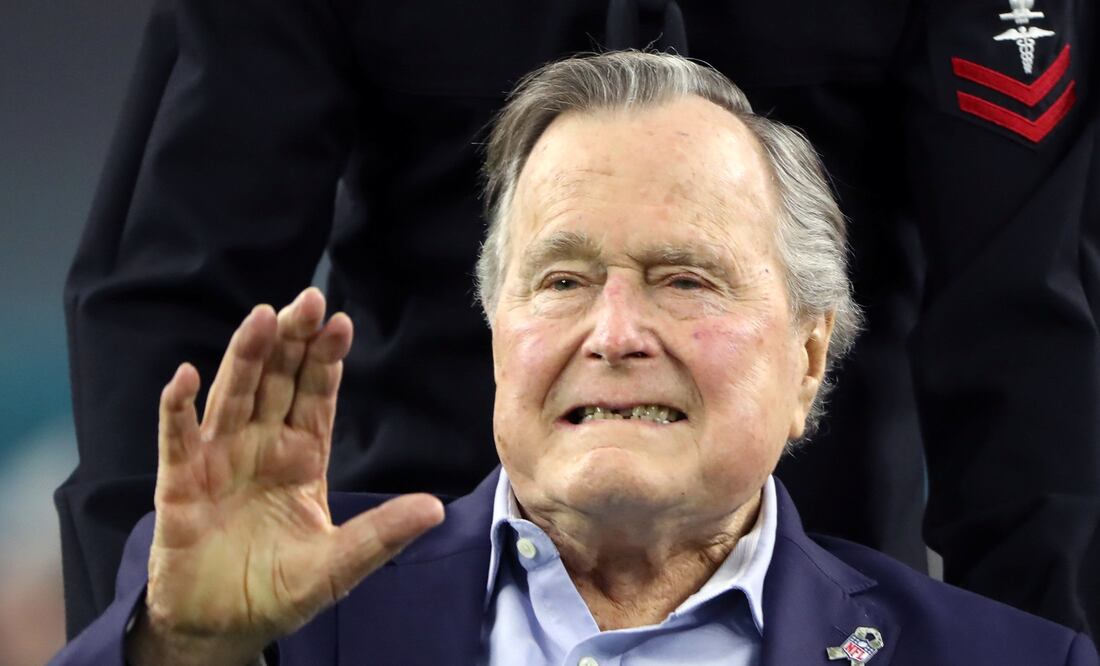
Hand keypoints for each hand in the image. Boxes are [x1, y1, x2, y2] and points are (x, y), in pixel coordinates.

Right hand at [128, 288, 443, 664]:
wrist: (222, 627)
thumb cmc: (279, 590)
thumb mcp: (338, 565)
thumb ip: (381, 535)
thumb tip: (435, 509)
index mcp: (301, 457)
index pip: (316, 396)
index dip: (326, 360)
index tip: (341, 323)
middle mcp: (261, 447)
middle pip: (277, 382)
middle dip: (292, 341)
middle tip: (307, 299)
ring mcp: (219, 461)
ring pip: (233, 396)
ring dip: (245, 357)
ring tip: (262, 318)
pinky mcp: (181, 486)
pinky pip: (177, 440)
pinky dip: (177, 409)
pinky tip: (185, 376)